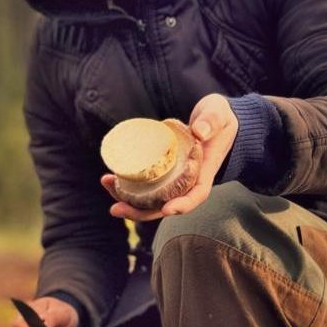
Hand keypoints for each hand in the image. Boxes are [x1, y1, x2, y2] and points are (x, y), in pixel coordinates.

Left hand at [102, 94, 238, 221]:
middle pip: (165, 204)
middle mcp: (186, 181)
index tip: (167, 209)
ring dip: (127, 199)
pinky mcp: (161, 170)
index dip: (183, 205)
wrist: (215, 120)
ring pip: (150, 197)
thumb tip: (198, 131)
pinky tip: (110, 177)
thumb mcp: (219, 114)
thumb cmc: (220, 118)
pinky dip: (127, 184)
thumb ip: (211, 120)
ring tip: (106, 184)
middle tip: (116, 208)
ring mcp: (172, 178)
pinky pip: (144, 183)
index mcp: (204, 173)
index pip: (196, 195)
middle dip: (141, 211)